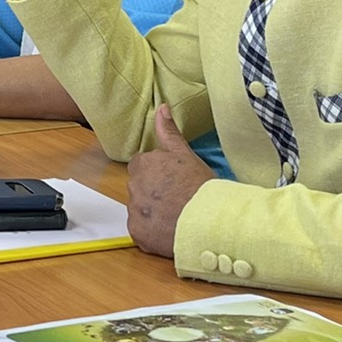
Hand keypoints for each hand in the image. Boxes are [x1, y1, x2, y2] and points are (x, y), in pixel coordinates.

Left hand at [125, 105, 215, 258]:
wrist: (208, 220)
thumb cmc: (199, 186)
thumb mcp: (185, 154)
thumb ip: (168, 131)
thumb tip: (161, 108)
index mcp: (142, 165)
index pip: (142, 166)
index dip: (159, 174)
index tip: (172, 181)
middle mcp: (133, 187)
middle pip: (139, 187)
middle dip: (152, 192)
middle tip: (175, 198)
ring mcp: (134, 211)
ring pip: (140, 209)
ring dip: (152, 212)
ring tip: (175, 215)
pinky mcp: (137, 232)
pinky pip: (140, 230)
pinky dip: (152, 231)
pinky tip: (169, 230)